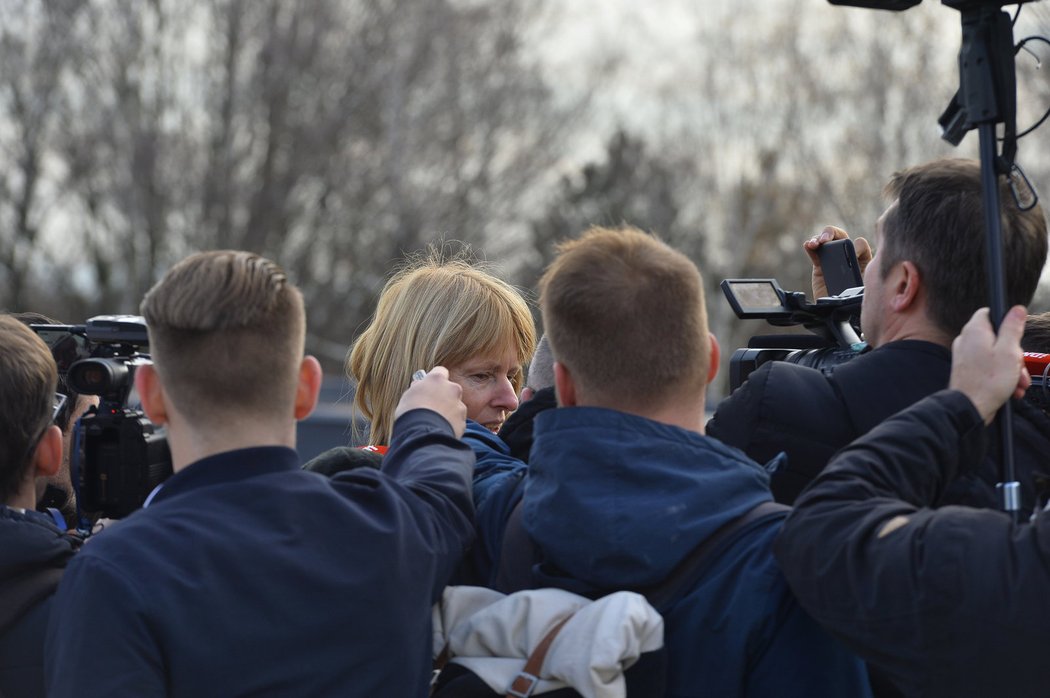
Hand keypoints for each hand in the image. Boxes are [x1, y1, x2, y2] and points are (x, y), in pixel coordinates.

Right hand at [394, 367, 466, 437]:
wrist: (422, 433)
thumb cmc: (411, 413)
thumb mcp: (408, 395)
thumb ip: (417, 388)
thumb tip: (419, 386)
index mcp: (437, 379)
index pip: (440, 372)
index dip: (434, 380)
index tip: (429, 387)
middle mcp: (452, 388)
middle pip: (450, 389)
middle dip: (444, 396)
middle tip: (433, 406)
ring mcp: (459, 405)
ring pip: (455, 406)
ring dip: (448, 411)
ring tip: (435, 422)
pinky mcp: (463, 421)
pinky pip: (457, 421)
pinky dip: (451, 424)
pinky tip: (440, 429)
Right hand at [803, 226, 872, 298]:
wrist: (836, 314)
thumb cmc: (854, 302)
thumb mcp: (864, 289)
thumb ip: (864, 277)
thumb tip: (861, 267)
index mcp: (862, 260)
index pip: (859, 244)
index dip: (856, 246)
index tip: (852, 256)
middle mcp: (846, 256)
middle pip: (841, 236)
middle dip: (833, 233)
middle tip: (826, 239)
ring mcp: (832, 260)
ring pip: (826, 241)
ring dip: (820, 237)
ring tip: (815, 243)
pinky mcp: (819, 265)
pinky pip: (814, 252)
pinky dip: (810, 245)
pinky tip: (808, 245)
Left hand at [949, 306, 1029, 424]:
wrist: (970, 408)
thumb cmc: (988, 381)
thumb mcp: (1009, 352)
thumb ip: (1012, 328)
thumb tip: (1016, 309)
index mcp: (975, 331)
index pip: (989, 313)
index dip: (1006, 322)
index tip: (1016, 336)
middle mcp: (967, 340)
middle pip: (997, 337)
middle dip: (1014, 354)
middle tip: (1019, 367)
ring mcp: (966, 356)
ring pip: (995, 354)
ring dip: (1012, 368)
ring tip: (1019, 383)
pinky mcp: (968, 370)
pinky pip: (988, 367)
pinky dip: (1001, 376)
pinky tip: (1012, 389)